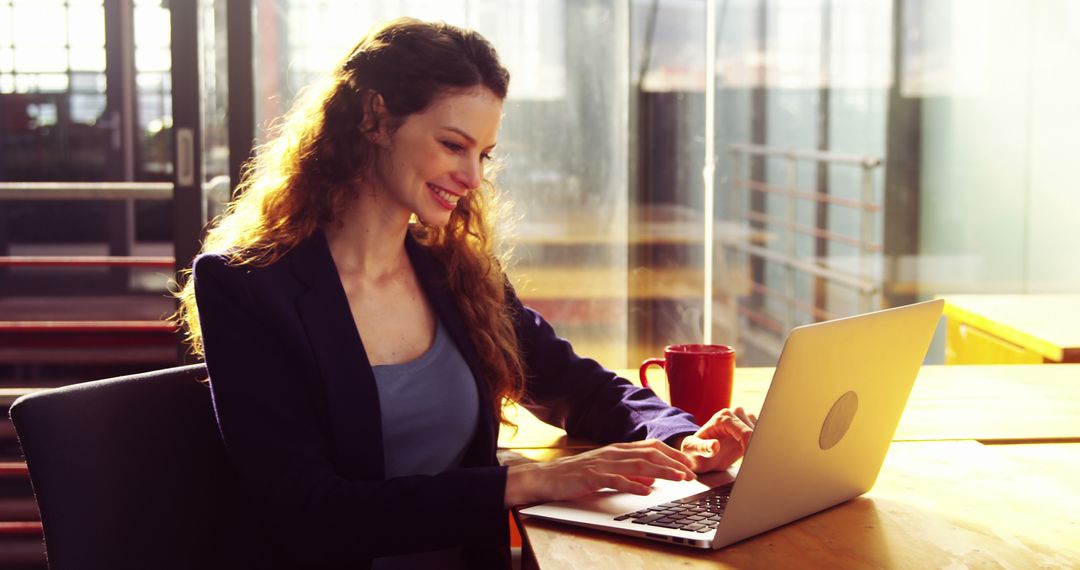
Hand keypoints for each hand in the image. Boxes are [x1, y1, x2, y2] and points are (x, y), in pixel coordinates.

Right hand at [504, 439, 695, 507]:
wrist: (547, 477)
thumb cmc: (577, 474)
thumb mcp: (608, 471)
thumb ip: (630, 473)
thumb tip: (652, 478)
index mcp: (618, 449)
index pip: (651, 447)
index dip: (673, 454)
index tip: (689, 464)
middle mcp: (613, 452)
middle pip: (649, 454)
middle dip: (673, 463)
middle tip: (691, 474)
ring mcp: (603, 463)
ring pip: (638, 464)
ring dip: (662, 472)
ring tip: (678, 479)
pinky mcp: (592, 476)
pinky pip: (616, 479)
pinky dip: (633, 485)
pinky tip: (646, 491)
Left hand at [676, 407, 756, 472]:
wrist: (698, 455)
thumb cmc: (694, 452)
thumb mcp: (692, 450)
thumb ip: (702, 448)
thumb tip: (715, 446)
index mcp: (721, 418)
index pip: (745, 432)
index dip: (751, 447)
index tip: (750, 460)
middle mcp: (733, 414)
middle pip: (755, 431)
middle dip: (756, 446)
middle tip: (752, 461)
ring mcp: (741, 419)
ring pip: (760, 429)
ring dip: (758, 443)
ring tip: (752, 458)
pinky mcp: (747, 426)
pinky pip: (761, 432)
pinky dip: (759, 443)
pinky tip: (753, 454)